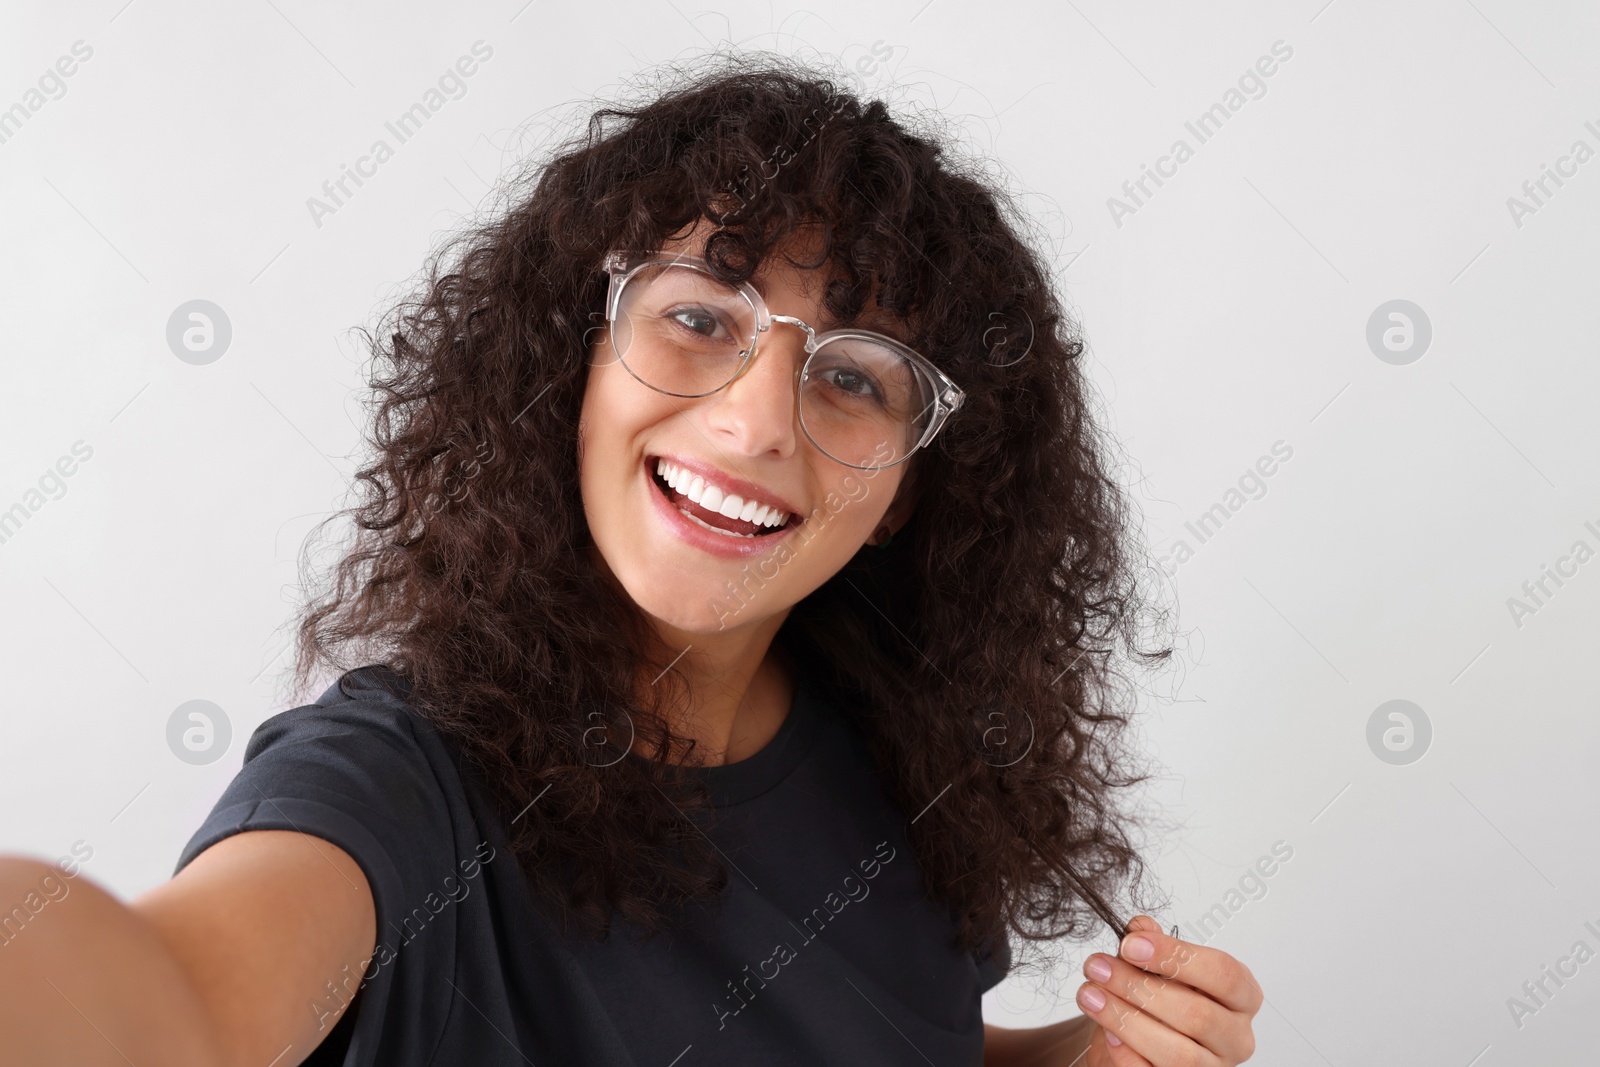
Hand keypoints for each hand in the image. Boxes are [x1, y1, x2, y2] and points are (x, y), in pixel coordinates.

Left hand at [1075, 916, 1260, 1065]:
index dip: (1176, 956)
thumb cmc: (1157, 1000)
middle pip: (1198, 1015)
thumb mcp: (1155, 966)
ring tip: (1090, 995)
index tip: (1131, 944)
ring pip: (1179, 1053)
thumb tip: (1141, 927)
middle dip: (1139, 988)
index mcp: (1241, 996)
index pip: (1224, 975)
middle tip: (1098, 968)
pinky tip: (1106, 1031)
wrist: (1136, 1041)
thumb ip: (1151, 945)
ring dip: (1127, 1021)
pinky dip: (1127, 1053)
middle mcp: (1236, 1037)